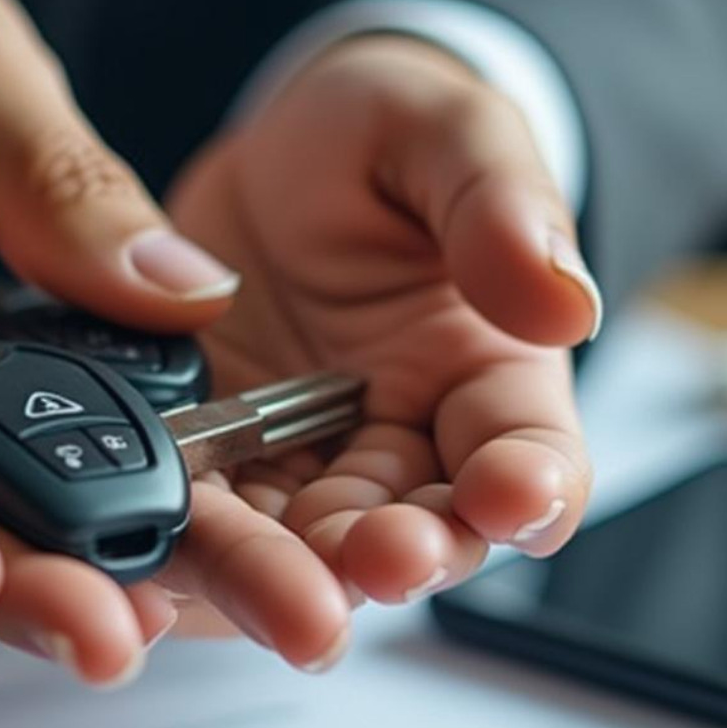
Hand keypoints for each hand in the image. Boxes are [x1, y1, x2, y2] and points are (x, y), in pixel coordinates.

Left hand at [167, 35, 599, 634]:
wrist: (268, 159)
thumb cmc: (382, 138)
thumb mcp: (444, 133)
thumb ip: (500, 206)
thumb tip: (563, 301)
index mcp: (485, 374)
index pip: (528, 452)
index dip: (529, 485)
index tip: (511, 493)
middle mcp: (398, 442)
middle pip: (412, 527)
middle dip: (398, 553)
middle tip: (381, 559)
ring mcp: (298, 463)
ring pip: (301, 546)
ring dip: (292, 576)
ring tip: (282, 594)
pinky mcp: (211, 463)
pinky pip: (197, 516)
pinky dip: (183, 541)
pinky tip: (162, 547)